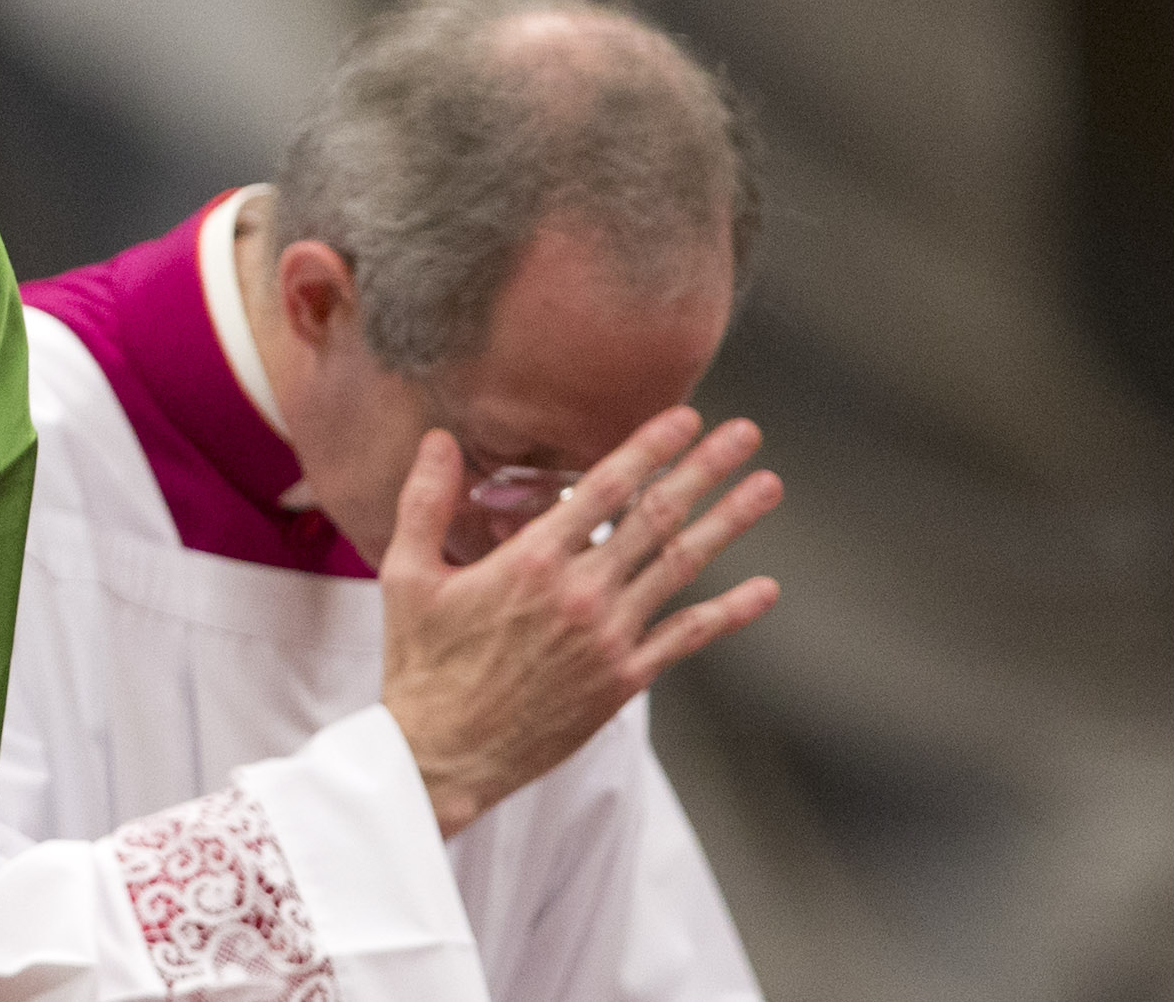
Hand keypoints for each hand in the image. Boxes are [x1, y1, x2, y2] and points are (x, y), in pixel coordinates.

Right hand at [379, 410, 782, 838]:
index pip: (604, 488)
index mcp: (530, 560)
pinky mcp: (621, 680)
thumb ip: (425, 500)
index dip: (650, 446)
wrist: (442, 757)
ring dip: (728, 523)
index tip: (687, 416)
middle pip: (657, 516)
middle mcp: (580, 593)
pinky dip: (730, 613)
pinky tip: (764, 590)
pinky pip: (686, 638)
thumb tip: (439, 440)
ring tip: (766, 487)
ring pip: (680, 567)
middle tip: (745, 433)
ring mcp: (608, 638)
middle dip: (706, 468)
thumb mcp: (407, 574)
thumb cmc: (421, 665)